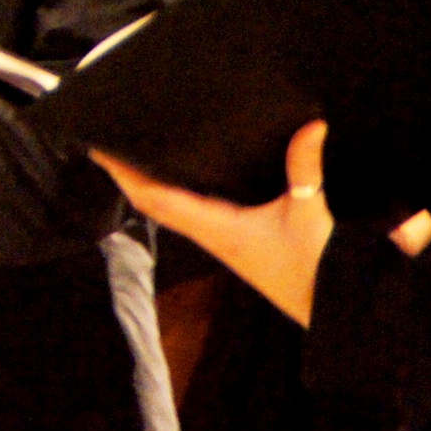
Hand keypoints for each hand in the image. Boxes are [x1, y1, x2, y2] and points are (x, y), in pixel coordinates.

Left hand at [95, 121, 334, 325]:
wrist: (329, 306)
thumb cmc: (312, 264)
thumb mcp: (310, 211)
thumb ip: (307, 168)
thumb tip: (313, 124)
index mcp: (215, 227)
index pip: (156, 199)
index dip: (125, 175)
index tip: (100, 151)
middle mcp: (209, 234)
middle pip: (153, 204)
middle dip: (127, 176)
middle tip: (108, 143)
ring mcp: (219, 240)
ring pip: (169, 211)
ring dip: (146, 186)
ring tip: (133, 154)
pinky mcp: (233, 242)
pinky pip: (190, 214)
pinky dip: (172, 194)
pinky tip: (177, 178)